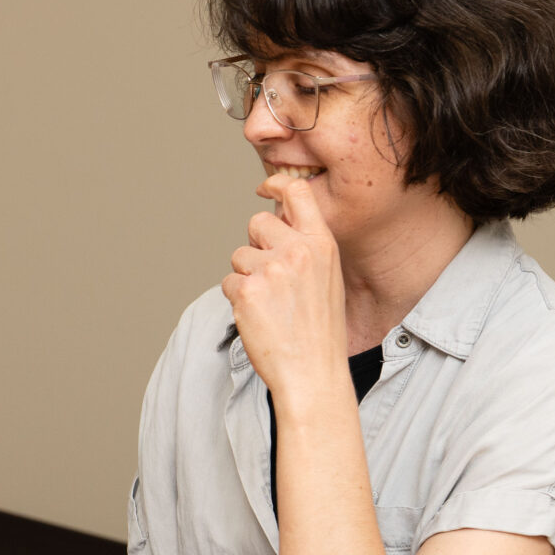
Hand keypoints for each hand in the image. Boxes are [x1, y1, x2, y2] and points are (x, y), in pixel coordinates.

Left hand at [223, 172, 348, 406]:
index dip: (276, 184)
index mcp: (322, 244)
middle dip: (255, 244)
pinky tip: (259, 317)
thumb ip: (304, 248)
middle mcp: (298, 251)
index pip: (298, 193)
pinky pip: (228, 282)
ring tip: (270, 304)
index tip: (263, 188)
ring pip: (239, 255)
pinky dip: (237, 299)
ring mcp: (271, 270)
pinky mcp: (246, 291)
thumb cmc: (319, 328)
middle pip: (257, 222)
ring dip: (246, 277)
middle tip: (270, 277)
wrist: (313, 371)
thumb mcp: (326, 277)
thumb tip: (273, 224)